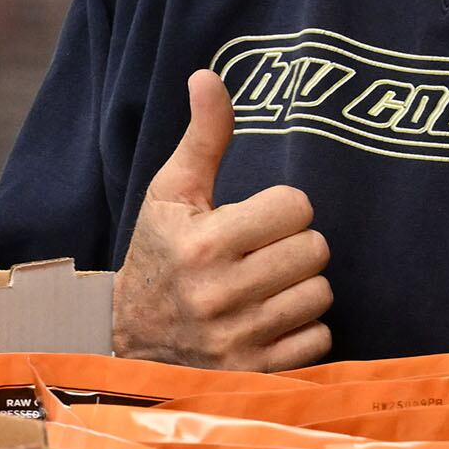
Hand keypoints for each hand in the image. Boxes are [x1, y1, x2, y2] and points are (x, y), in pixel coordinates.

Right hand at [111, 70, 333, 370]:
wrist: (128, 340)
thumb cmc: (159, 253)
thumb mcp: (171, 192)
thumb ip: (202, 136)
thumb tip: (208, 75)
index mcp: (202, 244)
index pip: (296, 207)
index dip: (281, 208)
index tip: (255, 219)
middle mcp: (219, 295)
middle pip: (315, 250)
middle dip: (293, 246)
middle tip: (262, 254)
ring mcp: (237, 340)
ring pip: (320, 295)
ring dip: (300, 288)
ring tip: (264, 287)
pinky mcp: (253, 373)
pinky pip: (319, 339)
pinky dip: (301, 329)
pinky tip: (268, 321)